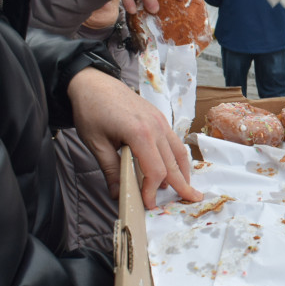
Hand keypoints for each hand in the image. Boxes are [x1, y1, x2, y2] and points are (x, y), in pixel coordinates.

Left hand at [68, 68, 202, 207]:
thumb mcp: (96, 143)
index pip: (156, 170)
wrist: (92, 82)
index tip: (147, 203)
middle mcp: (156, 127)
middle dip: (182, 184)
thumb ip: (110, 170)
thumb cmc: (91, 110)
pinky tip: (173, 167)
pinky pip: (174, 141)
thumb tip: (117, 195)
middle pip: (173, 163)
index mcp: (140, 134)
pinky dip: (177, 157)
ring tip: (185, 186)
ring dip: (183, 171)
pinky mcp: (159, 118)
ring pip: (179, 151)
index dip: (153, 190)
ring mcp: (160, 121)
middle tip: (193, 199)